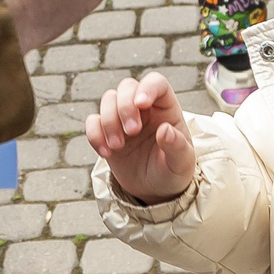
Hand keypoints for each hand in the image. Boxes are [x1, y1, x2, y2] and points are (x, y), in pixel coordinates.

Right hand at [86, 72, 196, 203]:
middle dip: (124, 107)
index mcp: (166, 107)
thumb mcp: (181, 163)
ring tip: (118, 147)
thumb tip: (165, 130)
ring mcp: (122, 117)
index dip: (147, 87)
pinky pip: (92, 121)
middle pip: (127, 86)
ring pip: (108, 99)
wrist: (154, 190)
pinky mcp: (105, 131)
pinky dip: (94, 134)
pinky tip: (105, 153)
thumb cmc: (173, 171)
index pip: (155, 82)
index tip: (141, 104)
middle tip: (132, 132)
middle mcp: (143, 107)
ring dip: (109, 121)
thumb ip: (176, 146)